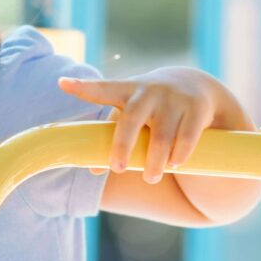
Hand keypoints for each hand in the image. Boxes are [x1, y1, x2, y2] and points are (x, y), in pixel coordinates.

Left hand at [57, 68, 253, 182]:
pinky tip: (175, 164)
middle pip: (130, 119)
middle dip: (123, 146)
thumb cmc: (153, 107)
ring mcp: (174, 98)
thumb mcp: (134, 116)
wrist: (198, 87)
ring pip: (160, 135)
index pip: (102, 88)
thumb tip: (93, 169)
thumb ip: (114, 137)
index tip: (62, 83)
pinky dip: (179, 153)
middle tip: (118, 169)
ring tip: (151, 177)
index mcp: (127, 91)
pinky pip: (186, 136)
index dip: (83, 87)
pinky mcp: (197, 107)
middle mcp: (149, 91)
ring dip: (154, 160)